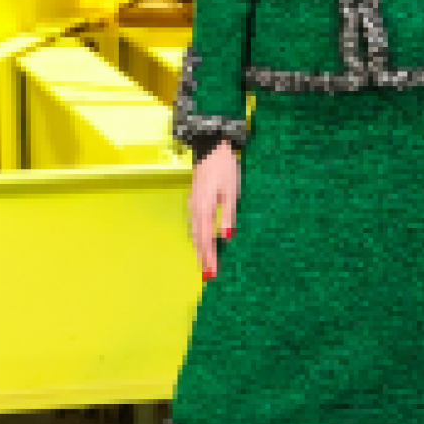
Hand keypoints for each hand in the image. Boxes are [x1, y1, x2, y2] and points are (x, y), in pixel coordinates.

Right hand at [190, 140, 239, 277]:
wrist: (211, 148)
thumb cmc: (225, 169)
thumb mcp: (231, 193)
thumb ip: (228, 216)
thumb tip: (226, 237)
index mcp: (203, 208)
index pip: (205, 239)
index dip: (209, 257)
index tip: (213, 273)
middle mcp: (194, 208)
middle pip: (197, 239)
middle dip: (202, 257)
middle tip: (208, 275)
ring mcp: (191, 204)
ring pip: (193, 232)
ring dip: (199, 249)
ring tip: (205, 264)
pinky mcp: (193, 201)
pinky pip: (193, 224)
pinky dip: (197, 237)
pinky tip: (201, 243)